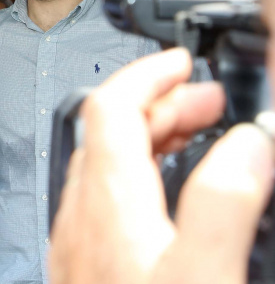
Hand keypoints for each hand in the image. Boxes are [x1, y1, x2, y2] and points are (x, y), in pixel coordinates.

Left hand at [49, 48, 273, 283]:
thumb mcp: (204, 272)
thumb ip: (225, 202)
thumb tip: (249, 142)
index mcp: (107, 203)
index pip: (111, 106)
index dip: (149, 74)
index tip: (183, 61)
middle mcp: (80, 217)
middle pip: (108, 132)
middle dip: (161, 106)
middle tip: (211, 104)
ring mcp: (76, 244)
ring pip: (104, 168)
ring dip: (150, 141)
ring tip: (197, 140)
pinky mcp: (81, 270)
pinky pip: (103, 202)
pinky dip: (140, 179)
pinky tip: (168, 197)